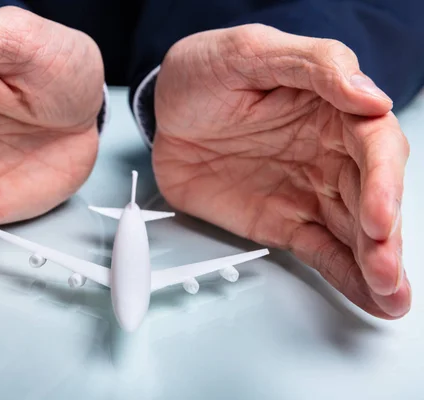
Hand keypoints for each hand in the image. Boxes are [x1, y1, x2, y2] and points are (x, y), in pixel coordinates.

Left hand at [152, 24, 409, 318]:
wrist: (164, 113)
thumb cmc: (205, 74)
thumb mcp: (250, 51)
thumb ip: (313, 66)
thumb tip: (369, 97)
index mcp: (331, 110)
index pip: (375, 147)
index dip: (383, 184)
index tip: (376, 217)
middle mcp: (328, 155)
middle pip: (372, 197)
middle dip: (384, 238)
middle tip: (385, 269)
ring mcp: (307, 192)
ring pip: (353, 232)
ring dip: (375, 266)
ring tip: (390, 297)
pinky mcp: (282, 220)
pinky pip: (318, 250)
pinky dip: (343, 274)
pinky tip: (368, 296)